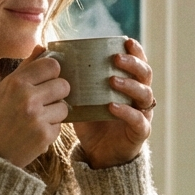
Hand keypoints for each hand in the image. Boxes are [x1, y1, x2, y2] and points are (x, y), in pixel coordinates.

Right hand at [0, 46, 70, 168]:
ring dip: (54, 113)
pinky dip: (50, 129)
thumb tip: (42, 46)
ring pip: (64, 107)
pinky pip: (59, 126)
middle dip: (57, 93)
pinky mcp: (45, 136)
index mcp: (16, 83)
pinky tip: (34, 132)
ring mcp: (37, 118)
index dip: (52, 73)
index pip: (52, 65)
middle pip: (64, 85)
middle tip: (44, 101)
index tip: (46, 81)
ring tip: (36, 119)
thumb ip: (25, 68)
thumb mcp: (3, 89)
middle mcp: (28, 98)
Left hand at [74, 38, 153, 169]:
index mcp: (129, 84)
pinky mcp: (139, 132)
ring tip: (113, 80)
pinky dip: (126, 112)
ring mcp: (143, 114)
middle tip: (116, 58)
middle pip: (146, 75)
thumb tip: (48, 54)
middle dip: (133, 64)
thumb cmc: (91, 121)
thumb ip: (73, 79)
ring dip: (130, 85)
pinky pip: (138, 119)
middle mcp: (139, 97)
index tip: (125, 40)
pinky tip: (112, 106)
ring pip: (145, 94)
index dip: (136, 51)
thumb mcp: (82, 97)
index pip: (138, 62)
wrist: (98, 153)